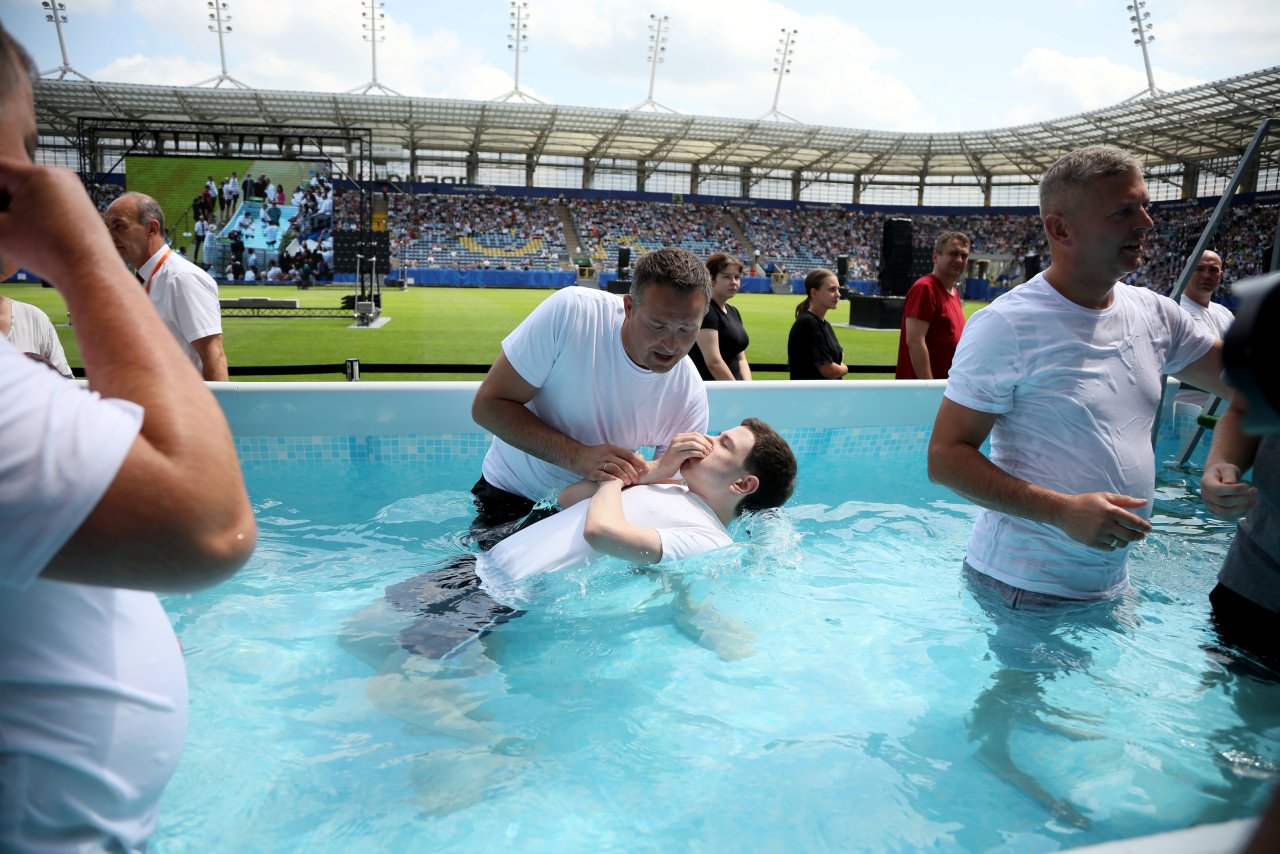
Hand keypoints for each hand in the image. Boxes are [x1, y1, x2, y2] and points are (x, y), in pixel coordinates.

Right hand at [0, 160, 118, 285]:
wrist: (90, 271)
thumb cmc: (47, 252)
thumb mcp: (0, 230)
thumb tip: (0, 208)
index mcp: (37, 174)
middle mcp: (58, 174)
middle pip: (12, 178)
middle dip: (0, 199)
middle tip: (5, 223)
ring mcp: (71, 187)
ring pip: (28, 188)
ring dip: (13, 204)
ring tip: (13, 227)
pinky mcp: (78, 200)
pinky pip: (46, 198)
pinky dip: (32, 209)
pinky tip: (28, 229)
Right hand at [577, 444, 645, 483]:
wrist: (578, 456)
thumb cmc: (597, 454)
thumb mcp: (610, 450)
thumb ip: (623, 454)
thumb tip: (639, 457)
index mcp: (613, 449)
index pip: (628, 455)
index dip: (638, 462)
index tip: (646, 468)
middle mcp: (607, 455)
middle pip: (622, 463)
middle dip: (631, 471)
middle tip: (637, 479)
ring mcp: (599, 463)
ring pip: (614, 468)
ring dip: (622, 475)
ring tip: (629, 482)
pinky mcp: (592, 471)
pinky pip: (601, 474)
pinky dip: (608, 477)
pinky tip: (614, 481)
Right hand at [640, 432, 713, 483]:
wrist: (661, 469)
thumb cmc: (674, 461)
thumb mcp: (682, 450)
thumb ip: (690, 445)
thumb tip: (705, 443)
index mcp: (679, 437)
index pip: (696, 434)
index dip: (705, 439)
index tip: (711, 445)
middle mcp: (677, 439)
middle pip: (696, 437)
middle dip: (705, 443)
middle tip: (710, 450)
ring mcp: (676, 447)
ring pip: (694, 443)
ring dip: (703, 448)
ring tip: (707, 454)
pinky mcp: (676, 455)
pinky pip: (691, 452)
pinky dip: (699, 454)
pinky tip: (702, 457)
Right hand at [1055, 492, 1151, 551]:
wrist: (1063, 511)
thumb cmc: (1086, 502)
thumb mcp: (1105, 497)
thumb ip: (1126, 500)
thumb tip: (1144, 502)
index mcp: (1110, 510)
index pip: (1134, 522)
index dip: (1144, 527)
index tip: (1149, 529)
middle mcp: (1105, 524)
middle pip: (1130, 536)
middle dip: (1138, 537)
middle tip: (1140, 536)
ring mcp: (1098, 534)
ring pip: (1120, 543)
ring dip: (1124, 541)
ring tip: (1122, 537)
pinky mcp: (1091, 542)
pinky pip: (1109, 548)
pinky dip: (1113, 545)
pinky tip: (1110, 539)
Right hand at [1201, 462, 1257, 519]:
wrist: (1220, 478)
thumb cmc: (1225, 471)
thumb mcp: (1227, 468)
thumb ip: (1229, 474)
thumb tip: (1230, 483)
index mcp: (1206, 482)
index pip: (1217, 490)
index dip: (1234, 490)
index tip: (1247, 486)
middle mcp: (1206, 496)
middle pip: (1223, 502)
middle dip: (1242, 498)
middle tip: (1254, 490)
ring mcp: (1211, 506)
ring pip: (1226, 513)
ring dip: (1243, 508)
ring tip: (1255, 499)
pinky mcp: (1218, 513)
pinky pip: (1229, 517)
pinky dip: (1241, 512)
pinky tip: (1249, 504)